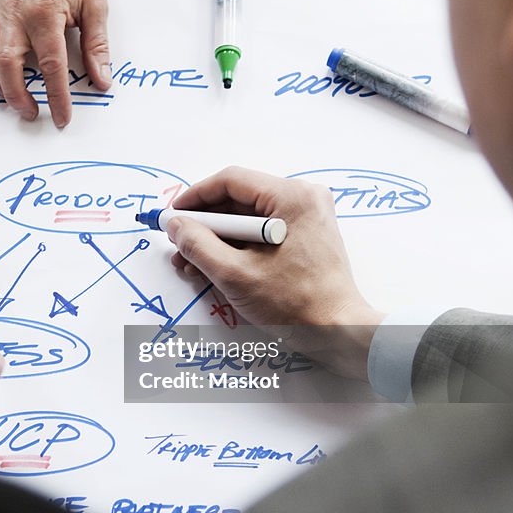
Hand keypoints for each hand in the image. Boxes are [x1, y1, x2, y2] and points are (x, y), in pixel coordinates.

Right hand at [0, 0, 110, 128]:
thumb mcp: (96, 5)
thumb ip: (97, 46)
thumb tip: (102, 80)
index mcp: (46, 12)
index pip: (51, 65)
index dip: (57, 96)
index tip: (62, 117)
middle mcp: (16, 13)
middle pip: (8, 65)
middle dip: (18, 96)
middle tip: (32, 113)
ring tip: (9, 98)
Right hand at [166, 168, 385, 380]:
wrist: (340, 331)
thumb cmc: (294, 304)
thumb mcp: (234, 274)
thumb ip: (198, 245)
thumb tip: (175, 225)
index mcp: (291, 197)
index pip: (231, 181)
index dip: (196, 197)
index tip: (173, 215)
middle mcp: (303, 197)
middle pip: (239, 199)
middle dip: (205, 224)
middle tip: (179, 243)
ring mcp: (308, 215)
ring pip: (249, 218)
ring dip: (219, 239)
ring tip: (191, 263)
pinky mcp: (308, 234)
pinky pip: (263, 231)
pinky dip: (239, 246)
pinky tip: (216, 266)